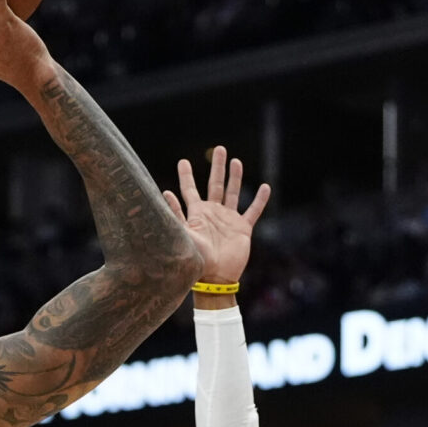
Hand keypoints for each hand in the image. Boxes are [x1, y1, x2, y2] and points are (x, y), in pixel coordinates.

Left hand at [161, 146, 270, 285]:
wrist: (215, 277)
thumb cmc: (196, 258)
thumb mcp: (182, 234)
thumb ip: (174, 215)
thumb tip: (163, 193)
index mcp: (197, 214)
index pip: (190, 190)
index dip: (186, 176)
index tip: (182, 161)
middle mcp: (213, 213)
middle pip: (215, 184)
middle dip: (217, 167)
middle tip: (219, 149)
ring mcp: (228, 220)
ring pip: (233, 193)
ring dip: (235, 177)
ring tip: (236, 161)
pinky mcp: (243, 229)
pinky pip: (253, 211)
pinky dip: (260, 200)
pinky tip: (265, 187)